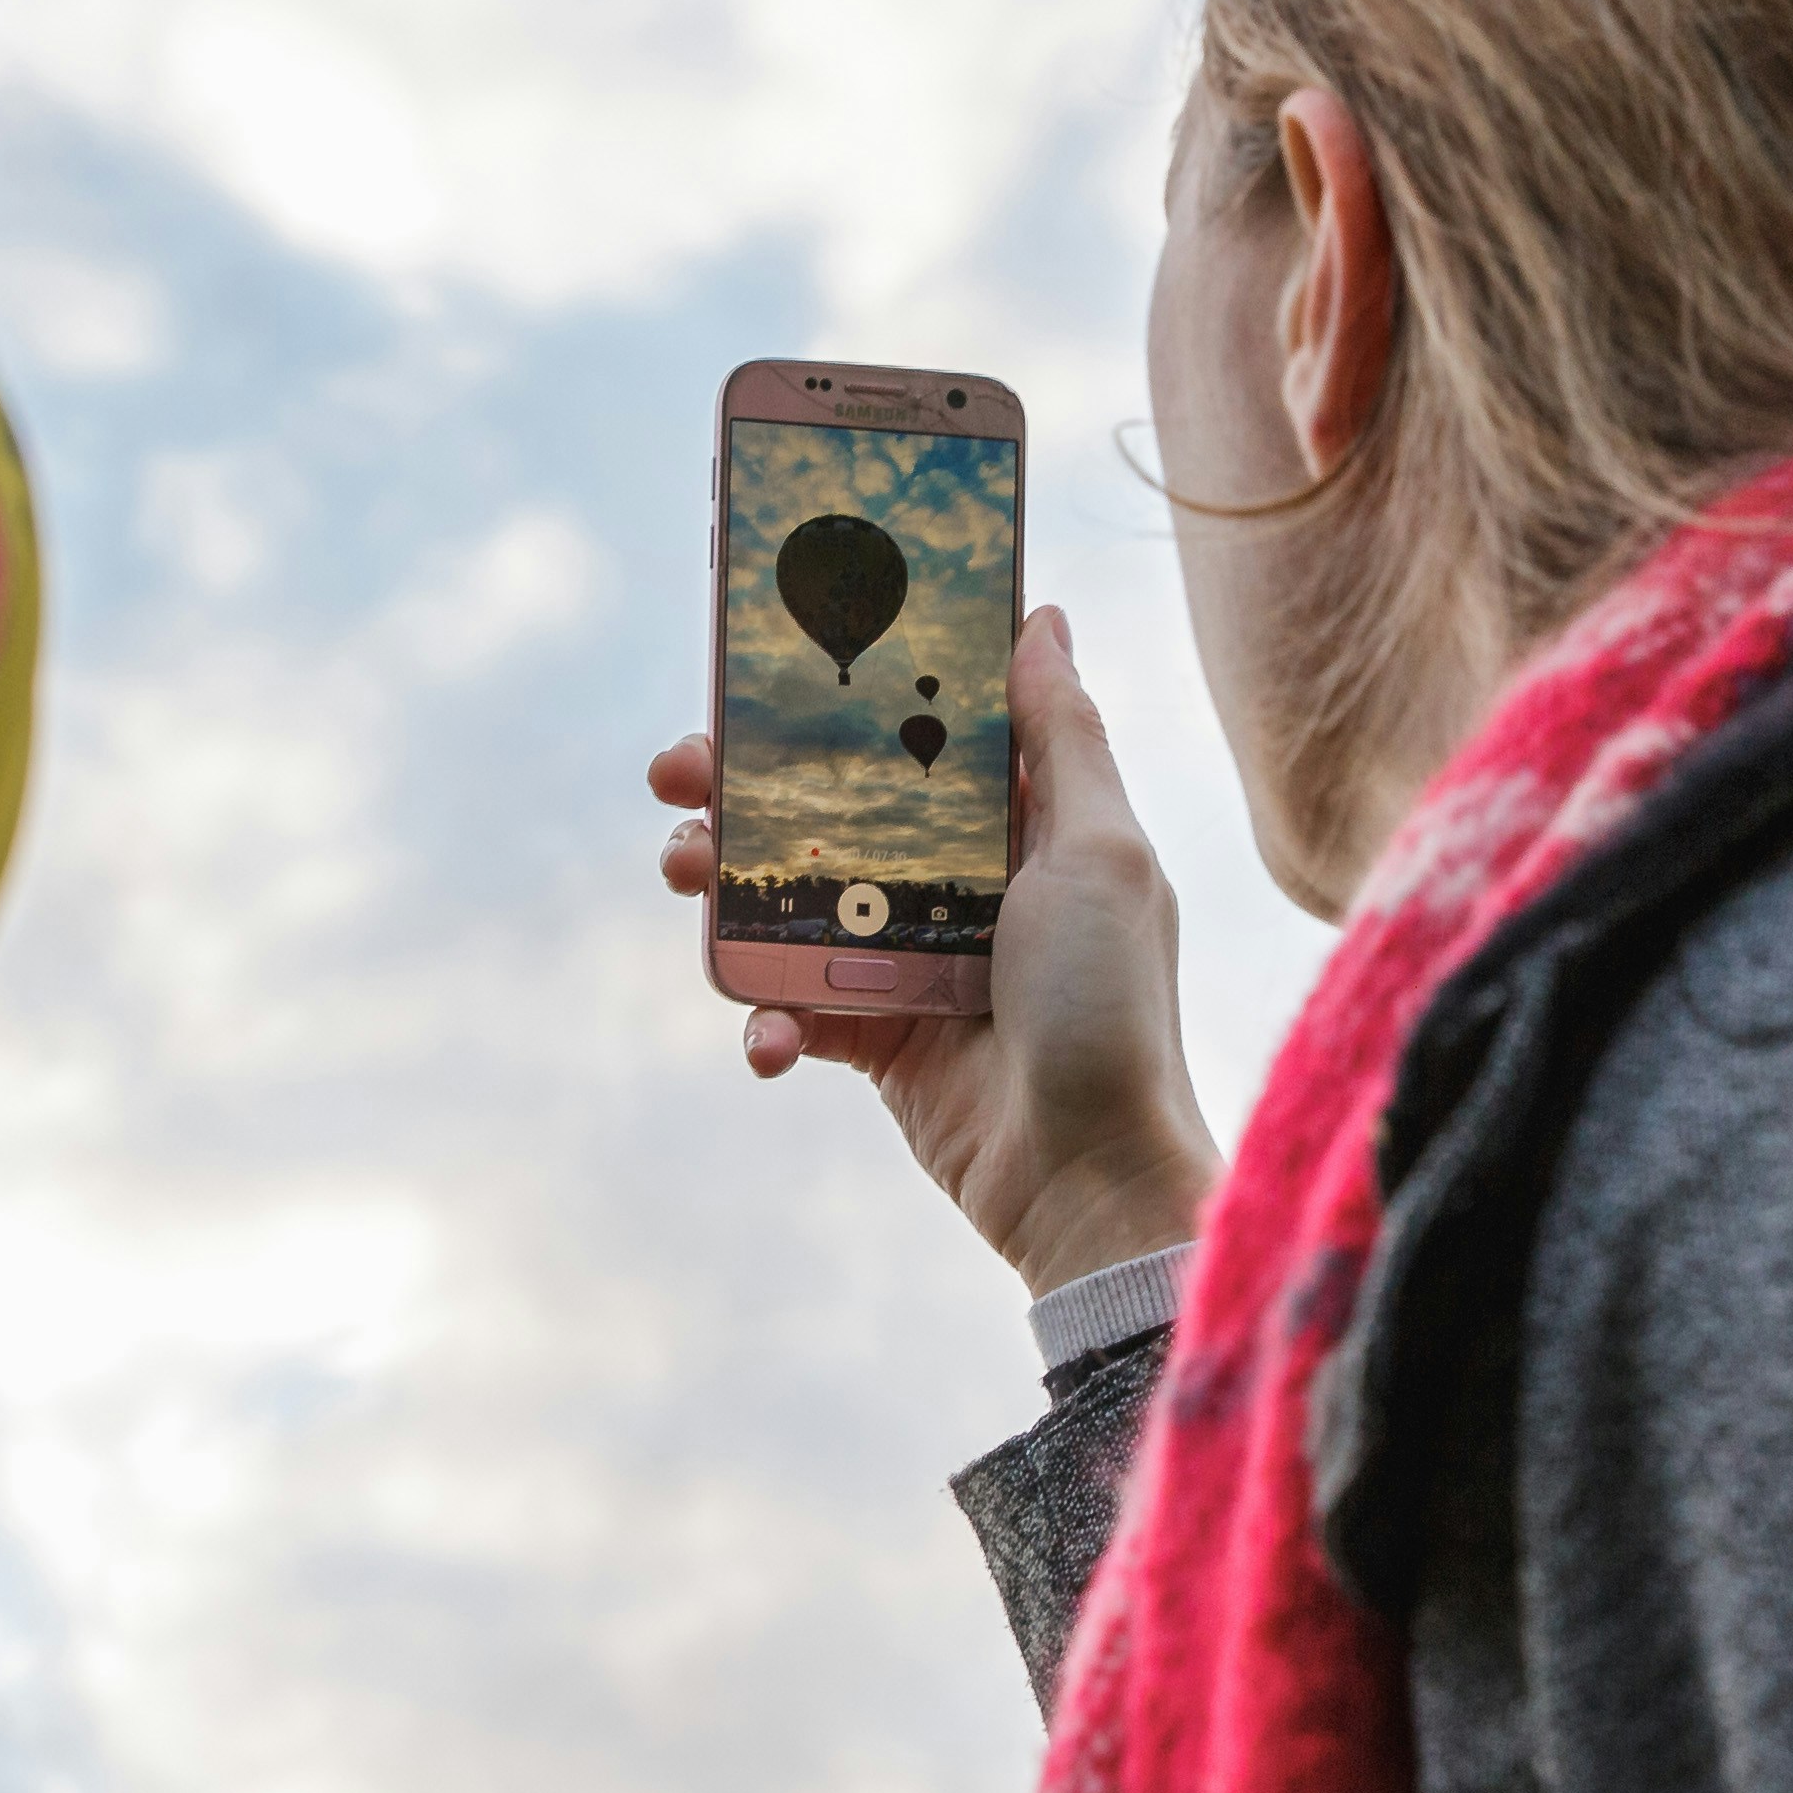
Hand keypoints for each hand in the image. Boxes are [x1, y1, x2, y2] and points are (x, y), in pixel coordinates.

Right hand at [650, 604, 1219, 1299]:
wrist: (1087, 1174)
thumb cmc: (1112, 1005)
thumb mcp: (1101, 850)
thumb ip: (1064, 735)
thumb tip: (1043, 618)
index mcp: (1021, 823)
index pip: (919, 732)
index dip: (845, 691)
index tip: (765, 659)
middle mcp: (961, 881)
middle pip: (830, 806)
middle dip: (742, 784)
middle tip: (680, 770)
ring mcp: (909, 959)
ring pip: (788, 897)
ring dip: (721, 883)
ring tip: (684, 873)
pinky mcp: (873, 1036)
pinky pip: (789, 1005)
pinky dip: (763, 1017)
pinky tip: (769, 1036)